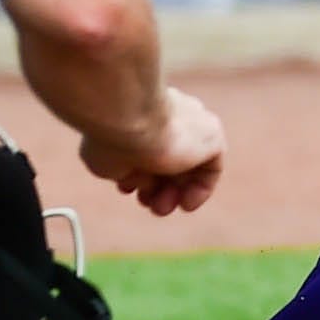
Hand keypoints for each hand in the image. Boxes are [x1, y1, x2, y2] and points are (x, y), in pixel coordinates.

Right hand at [80, 84, 224, 215]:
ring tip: (160, 207)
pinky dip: (199, 190)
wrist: (128, 116)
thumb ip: (122, 167)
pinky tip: (184, 203)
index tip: (125, 188)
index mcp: (145, 112)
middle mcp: (172, 115)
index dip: (136, 175)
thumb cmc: (110, 135)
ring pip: (189, 166)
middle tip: (144, 202)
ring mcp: (194, 124)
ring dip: (175, 193)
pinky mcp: (212, 135)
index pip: (148, 146)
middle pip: (170, 159)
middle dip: (156, 187)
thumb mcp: (107, 158)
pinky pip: (212, 168)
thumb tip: (139, 180)